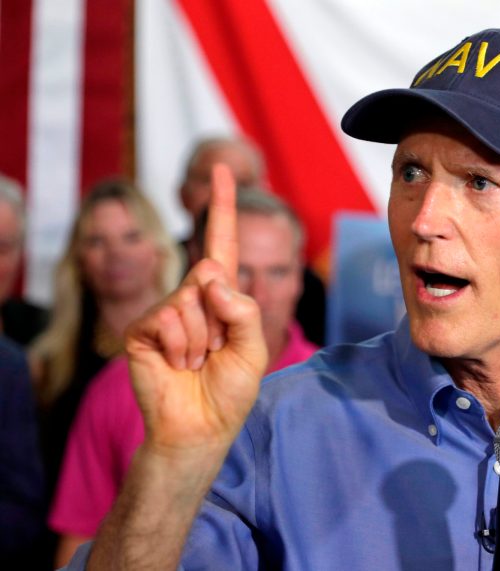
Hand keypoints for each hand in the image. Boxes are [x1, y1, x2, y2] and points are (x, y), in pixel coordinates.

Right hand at [125, 164, 266, 455]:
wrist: (200, 427)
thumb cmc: (229, 388)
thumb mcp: (254, 348)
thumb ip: (244, 309)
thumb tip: (210, 276)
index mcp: (222, 297)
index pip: (221, 243)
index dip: (223, 206)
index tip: (222, 169)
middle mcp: (192, 296)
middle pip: (211, 274)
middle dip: (221, 318)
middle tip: (214, 350)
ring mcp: (166, 311)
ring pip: (190, 300)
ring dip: (201, 339)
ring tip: (195, 361)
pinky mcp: (143, 328)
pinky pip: (169, 319)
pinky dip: (180, 346)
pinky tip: (176, 364)